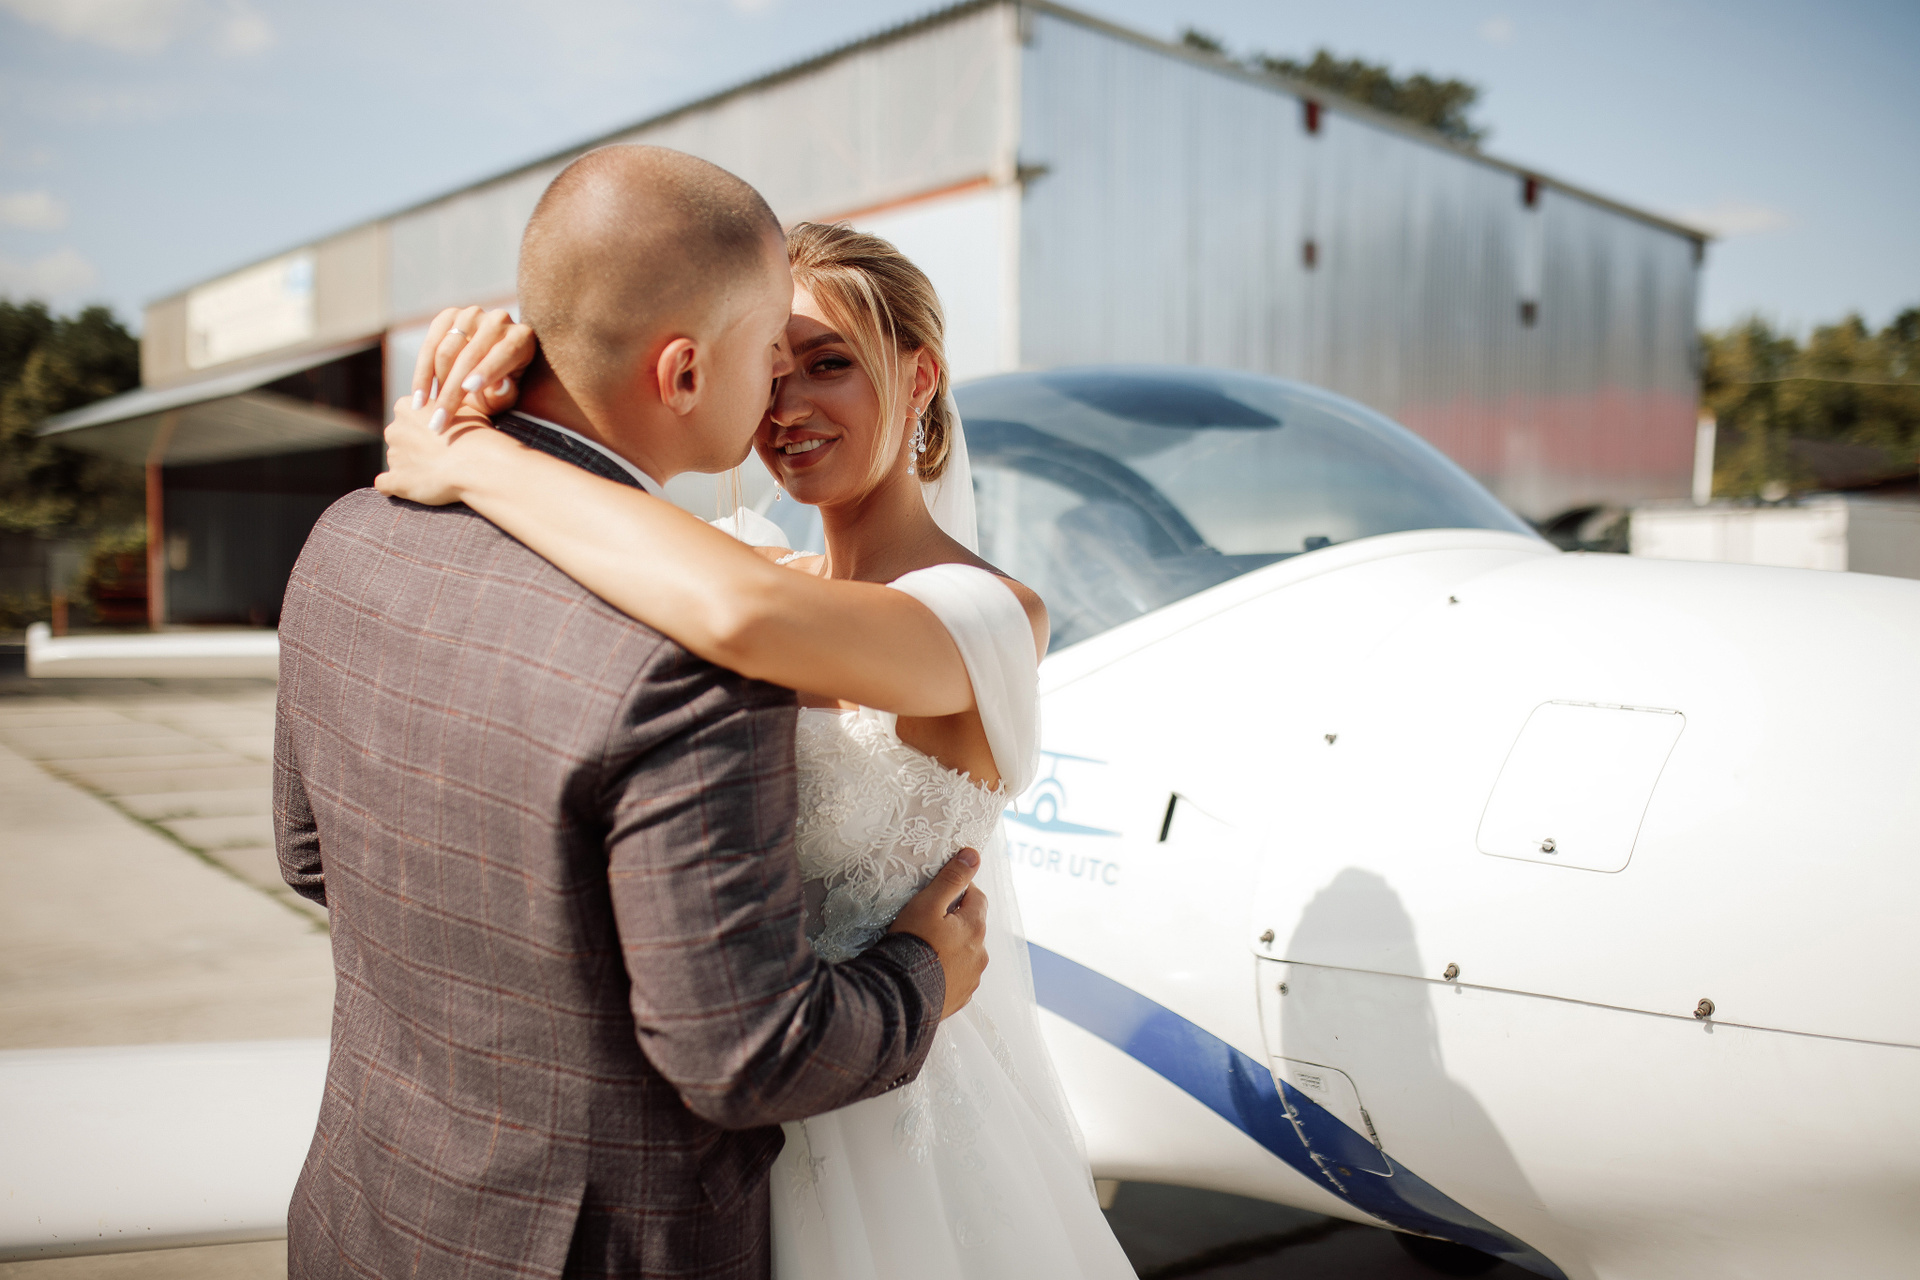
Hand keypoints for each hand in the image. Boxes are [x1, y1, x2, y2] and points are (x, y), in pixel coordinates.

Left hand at [374, 396, 499, 506]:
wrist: (478, 465)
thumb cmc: (474, 435)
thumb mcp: (463, 409)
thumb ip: (444, 409)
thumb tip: (445, 413)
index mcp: (406, 407)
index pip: (406, 415)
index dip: (423, 426)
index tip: (439, 435)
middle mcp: (394, 429)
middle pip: (399, 438)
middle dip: (414, 446)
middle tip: (439, 455)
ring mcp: (393, 456)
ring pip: (397, 461)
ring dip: (411, 467)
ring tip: (436, 474)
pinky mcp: (395, 482)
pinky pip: (385, 485)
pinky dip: (393, 487)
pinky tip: (408, 488)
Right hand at [411, 306, 536, 430]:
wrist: (486, 366)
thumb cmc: (502, 388)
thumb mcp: (507, 396)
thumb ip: (504, 394)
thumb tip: (499, 385)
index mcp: (521, 338)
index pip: (504, 352)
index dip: (487, 370)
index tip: (469, 389)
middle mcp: (498, 320)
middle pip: (470, 355)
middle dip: (452, 391)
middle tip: (439, 421)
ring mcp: (472, 315)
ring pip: (445, 350)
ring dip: (436, 383)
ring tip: (431, 411)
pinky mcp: (448, 316)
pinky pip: (429, 345)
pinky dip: (422, 372)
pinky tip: (420, 396)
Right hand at [888, 849, 988, 1019]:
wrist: (897, 995)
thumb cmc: (911, 944)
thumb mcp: (927, 904)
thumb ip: (951, 878)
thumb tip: (973, 855)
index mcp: (975, 928)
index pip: (976, 897)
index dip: (959, 891)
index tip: (938, 895)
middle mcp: (980, 954)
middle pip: (972, 926)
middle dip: (955, 920)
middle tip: (927, 921)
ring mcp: (972, 978)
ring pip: (966, 952)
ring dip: (953, 947)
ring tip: (925, 948)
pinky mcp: (960, 997)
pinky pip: (958, 976)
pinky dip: (947, 970)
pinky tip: (927, 970)